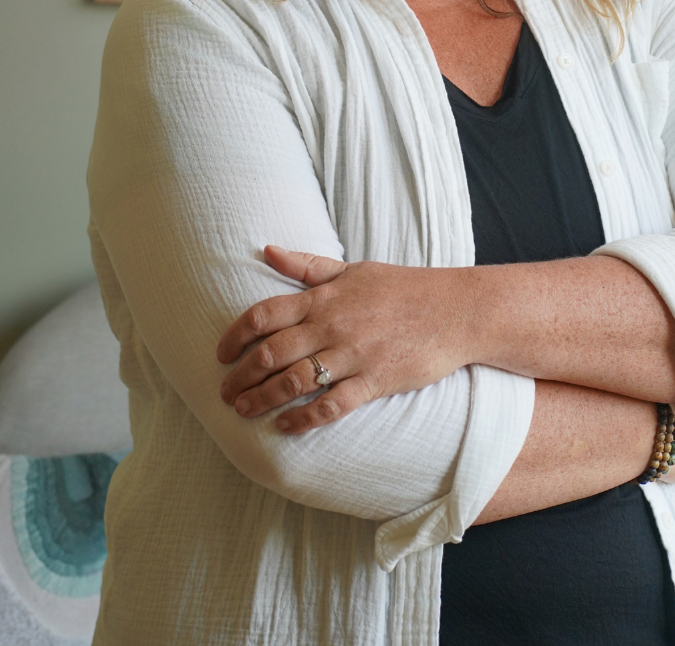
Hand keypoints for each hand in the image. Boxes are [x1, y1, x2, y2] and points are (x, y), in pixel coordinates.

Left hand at [217, 247, 472, 433]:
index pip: (264, 314)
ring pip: (294, 381)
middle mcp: (331, 325)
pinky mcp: (374, 381)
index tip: (220, 354)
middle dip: (240, 375)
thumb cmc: (401, 288)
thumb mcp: (351, 269)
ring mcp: (352, 354)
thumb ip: (307, 265)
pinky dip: (304, 418)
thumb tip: (267, 249)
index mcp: (323, 297)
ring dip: (262, 399)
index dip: (234, 336)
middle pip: (270, 353)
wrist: (454, 310)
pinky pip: (331, 405)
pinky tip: (286, 426)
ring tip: (243, 411)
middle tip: (224, 392)